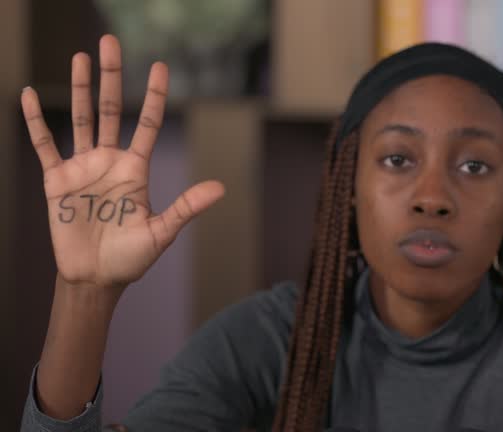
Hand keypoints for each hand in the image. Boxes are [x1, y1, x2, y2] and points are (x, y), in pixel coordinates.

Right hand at [21, 35, 224, 291]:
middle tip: (109, 42)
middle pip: (111, 110)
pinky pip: (45, 145)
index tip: (158, 66)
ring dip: (78, 88)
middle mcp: (110, 161)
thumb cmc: (131, 258)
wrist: (95, 278)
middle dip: (111, 76)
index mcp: (135, 169)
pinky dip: (36, 122)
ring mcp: (83, 168)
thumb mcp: (161, 232)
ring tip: (79, 57)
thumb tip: (219, 188)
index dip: (152, 95)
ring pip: (80, 119)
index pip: (146, 123)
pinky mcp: (57, 181)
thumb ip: (186, 207)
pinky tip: (30, 96)